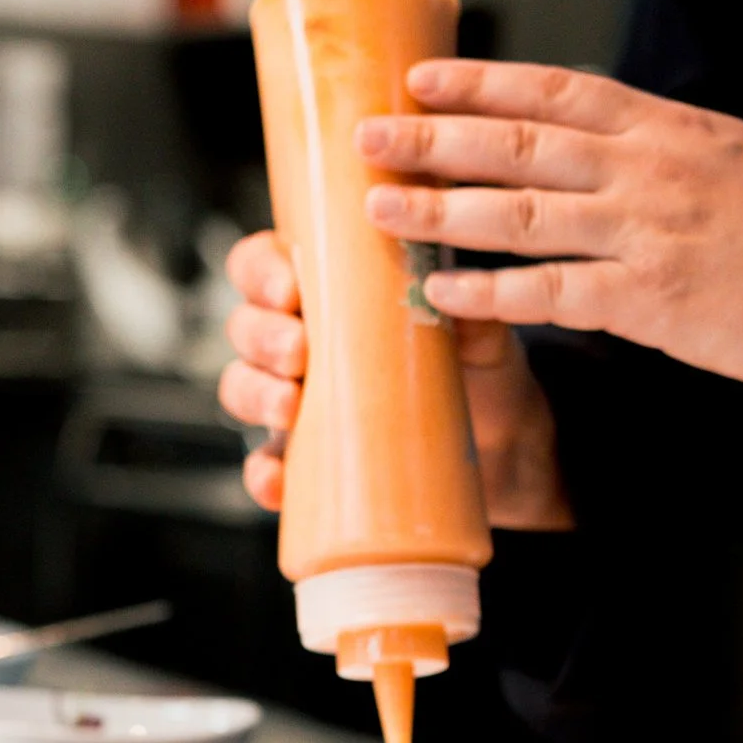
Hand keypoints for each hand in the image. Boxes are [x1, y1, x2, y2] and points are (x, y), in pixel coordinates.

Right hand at [218, 229, 574, 528]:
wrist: (501, 448)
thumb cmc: (477, 371)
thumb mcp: (482, 337)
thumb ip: (471, 314)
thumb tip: (453, 294)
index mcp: (327, 293)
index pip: (263, 264)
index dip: (261, 271)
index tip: (292, 289)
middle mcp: (299, 341)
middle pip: (244, 324)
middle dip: (261, 335)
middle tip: (298, 350)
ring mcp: (295, 401)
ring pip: (240, 386)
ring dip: (253, 393)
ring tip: (290, 406)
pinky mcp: (303, 460)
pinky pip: (263, 466)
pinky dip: (262, 473)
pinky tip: (277, 479)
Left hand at [356, 60, 742, 411]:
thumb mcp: (737, 156)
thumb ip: (665, 147)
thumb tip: (597, 143)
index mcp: (670, 127)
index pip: (557, 90)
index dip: (481, 82)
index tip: (420, 78)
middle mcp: (650, 169)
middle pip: (519, 143)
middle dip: (433, 138)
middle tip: (365, 137)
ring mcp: (647, 233)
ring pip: (519, 215)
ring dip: (439, 211)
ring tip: (376, 209)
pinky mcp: (649, 302)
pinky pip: (550, 294)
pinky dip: (489, 295)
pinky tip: (441, 296)